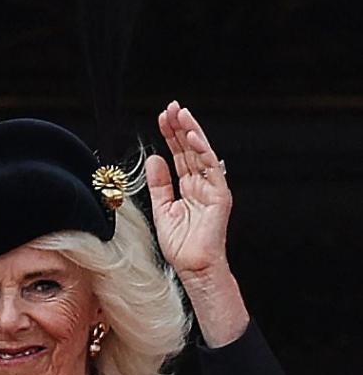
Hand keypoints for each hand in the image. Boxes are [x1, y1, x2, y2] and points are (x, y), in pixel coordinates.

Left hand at [145, 101, 230, 276]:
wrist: (193, 267)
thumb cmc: (181, 246)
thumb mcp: (162, 210)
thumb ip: (159, 184)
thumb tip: (154, 159)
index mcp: (188, 186)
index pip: (179, 154)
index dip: (170, 135)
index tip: (161, 118)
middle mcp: (201, 183)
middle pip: (190, 149)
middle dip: (181, 127)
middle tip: (171, 107)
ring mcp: (212, 187)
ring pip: (202, 153)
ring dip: (192, 132)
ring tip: (181, 115)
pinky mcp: (220, 195)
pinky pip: (212, 168)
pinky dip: (203, 151)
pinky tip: (193, 137)